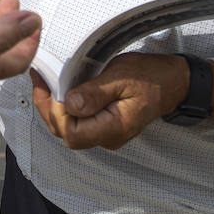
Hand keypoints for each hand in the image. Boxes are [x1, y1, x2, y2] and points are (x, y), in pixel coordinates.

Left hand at [29, 52, 188, 150]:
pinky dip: (61, 105)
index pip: (72, 134)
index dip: (58, 112)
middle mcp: (106, 137)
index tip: (56, 86)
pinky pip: (75, 120)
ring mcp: (103, 132)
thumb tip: (70, 104)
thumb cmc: (150, 77)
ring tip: (44, 78)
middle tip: (42, 76)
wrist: (171, 82)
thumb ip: (95, 93)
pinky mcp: (100, 124)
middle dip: (48, 106)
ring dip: (51, 104)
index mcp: (114, 128)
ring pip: (66, 128)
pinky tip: (56, 86)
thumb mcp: (122, 77)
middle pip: (64, 132)